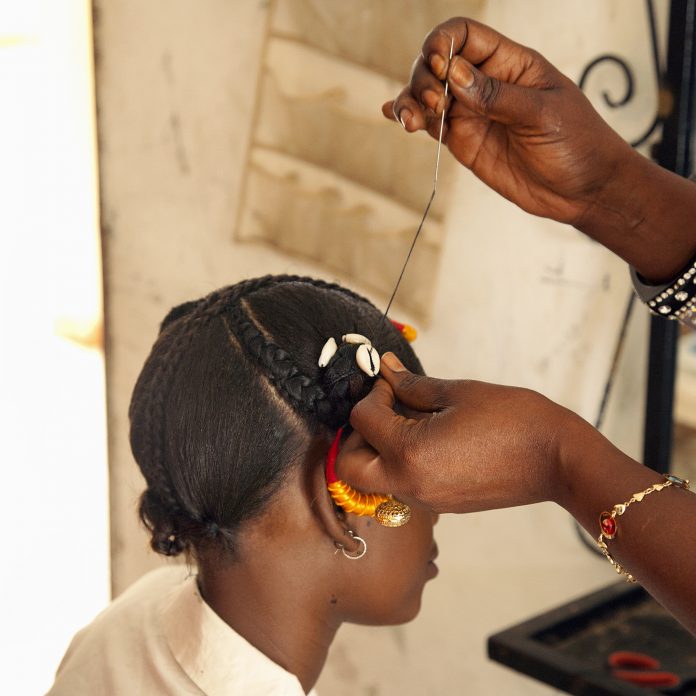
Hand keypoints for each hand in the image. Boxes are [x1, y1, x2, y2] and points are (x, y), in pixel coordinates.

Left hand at [339, 352, 578, 513]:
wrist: (557, 460)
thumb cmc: (513, 420)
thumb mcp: (458, 393)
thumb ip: (411, 384)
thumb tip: (384, 368)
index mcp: (409, 453)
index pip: (362, 421)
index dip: (371, 394)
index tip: (390, 383)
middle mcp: (409, 484)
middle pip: (349, 467)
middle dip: (355, 435)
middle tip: (382, 410)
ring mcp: (424, 499)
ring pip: (373, 480)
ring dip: (376, 449)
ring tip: (407, 421)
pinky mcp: (440, 505)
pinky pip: (401, 485)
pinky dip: (398, 462)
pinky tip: (426, 438)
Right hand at [385, 17, 635, 225]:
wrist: (582, 190)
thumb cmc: (576, 143)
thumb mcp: (541, 114)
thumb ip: (497, 95)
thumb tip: (453, 74)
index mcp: (509, 62)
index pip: (464, 35)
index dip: (444, 43)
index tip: (439, 66)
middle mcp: (484, 83)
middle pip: (438, 63)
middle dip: (425, 78)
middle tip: (434, 106)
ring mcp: (471, 113)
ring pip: (428, 95)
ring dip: (411, 101)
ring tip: (409, 122)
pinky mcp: (463, 142)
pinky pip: (431, 125)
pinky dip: (410, 118)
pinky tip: (394, 116)